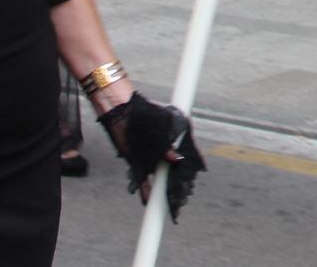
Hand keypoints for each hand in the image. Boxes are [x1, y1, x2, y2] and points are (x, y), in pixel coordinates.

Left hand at [99, 91, 206, 219]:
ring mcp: (150, 156)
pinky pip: (142, 180)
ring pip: (159, 177)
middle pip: (175, 169)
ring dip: (162, 189)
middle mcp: (164, 148)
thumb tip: (179, 160)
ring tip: (168, 204)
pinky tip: (147, 201)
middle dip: (179, 183)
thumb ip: (167, 147)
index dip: (193, 167)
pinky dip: (144, 190)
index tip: (196, 179)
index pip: (189, 154)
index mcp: (176, 136)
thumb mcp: (160, 128)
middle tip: (183, 198)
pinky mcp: (136, 162)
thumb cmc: (143, 114)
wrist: (120, 112)